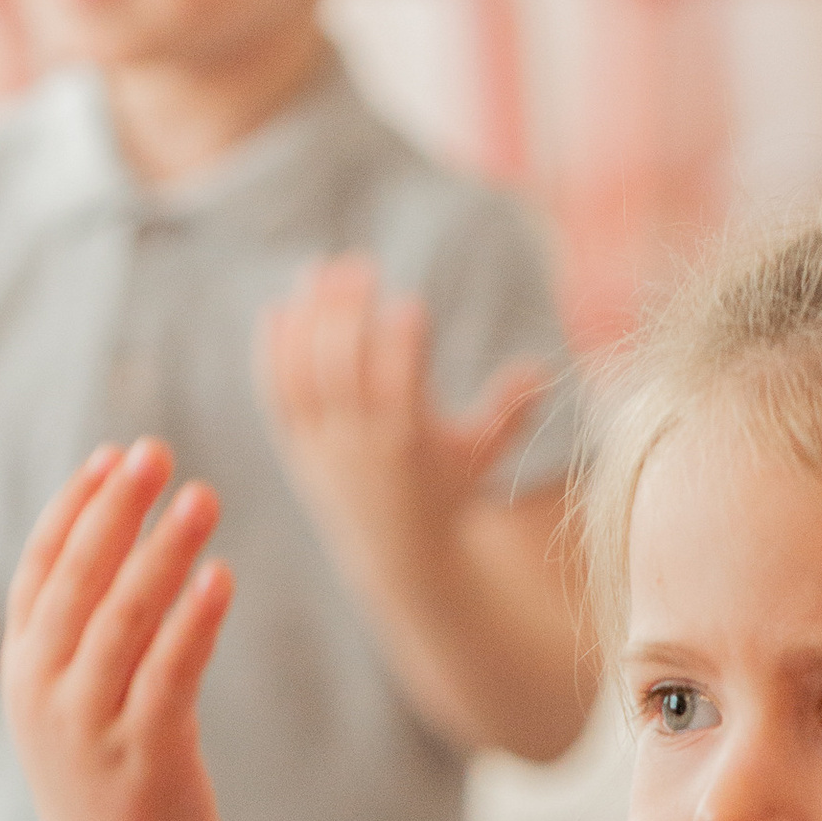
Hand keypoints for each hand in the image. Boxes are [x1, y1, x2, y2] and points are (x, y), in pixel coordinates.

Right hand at [1, 440, 232, 820]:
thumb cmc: (105, 780)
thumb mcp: (71, 701)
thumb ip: (79, 631)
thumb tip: (114, 537)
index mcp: (23, 669)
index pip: (41, 569)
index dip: (75, 508)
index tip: (111, 457)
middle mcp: (46, 691)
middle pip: (79, 580)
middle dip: (116, 510)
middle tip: (155, 452)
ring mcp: (91, 726)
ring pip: (126, 619)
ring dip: (163, 551)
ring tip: (201, 496)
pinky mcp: (145, 755)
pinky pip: (171, 674)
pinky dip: (195, 621)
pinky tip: (220, 577)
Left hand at [258, 253, 554, 606]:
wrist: (399, 555)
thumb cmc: (448, 494)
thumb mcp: (482, 456)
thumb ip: (509, 411)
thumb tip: (546, 370)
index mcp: (408, 443)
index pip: (400, 385)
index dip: (404, 343)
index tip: (409, 303)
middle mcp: (360, 444)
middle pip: (344, 369)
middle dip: (350, 312)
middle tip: (358, 264)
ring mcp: (323, 446)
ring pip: (307, 375)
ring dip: (310, 319)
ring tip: (317, 271)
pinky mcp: (298, 449)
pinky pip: (279, 396)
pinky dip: (275, 352)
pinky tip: (279, 309)